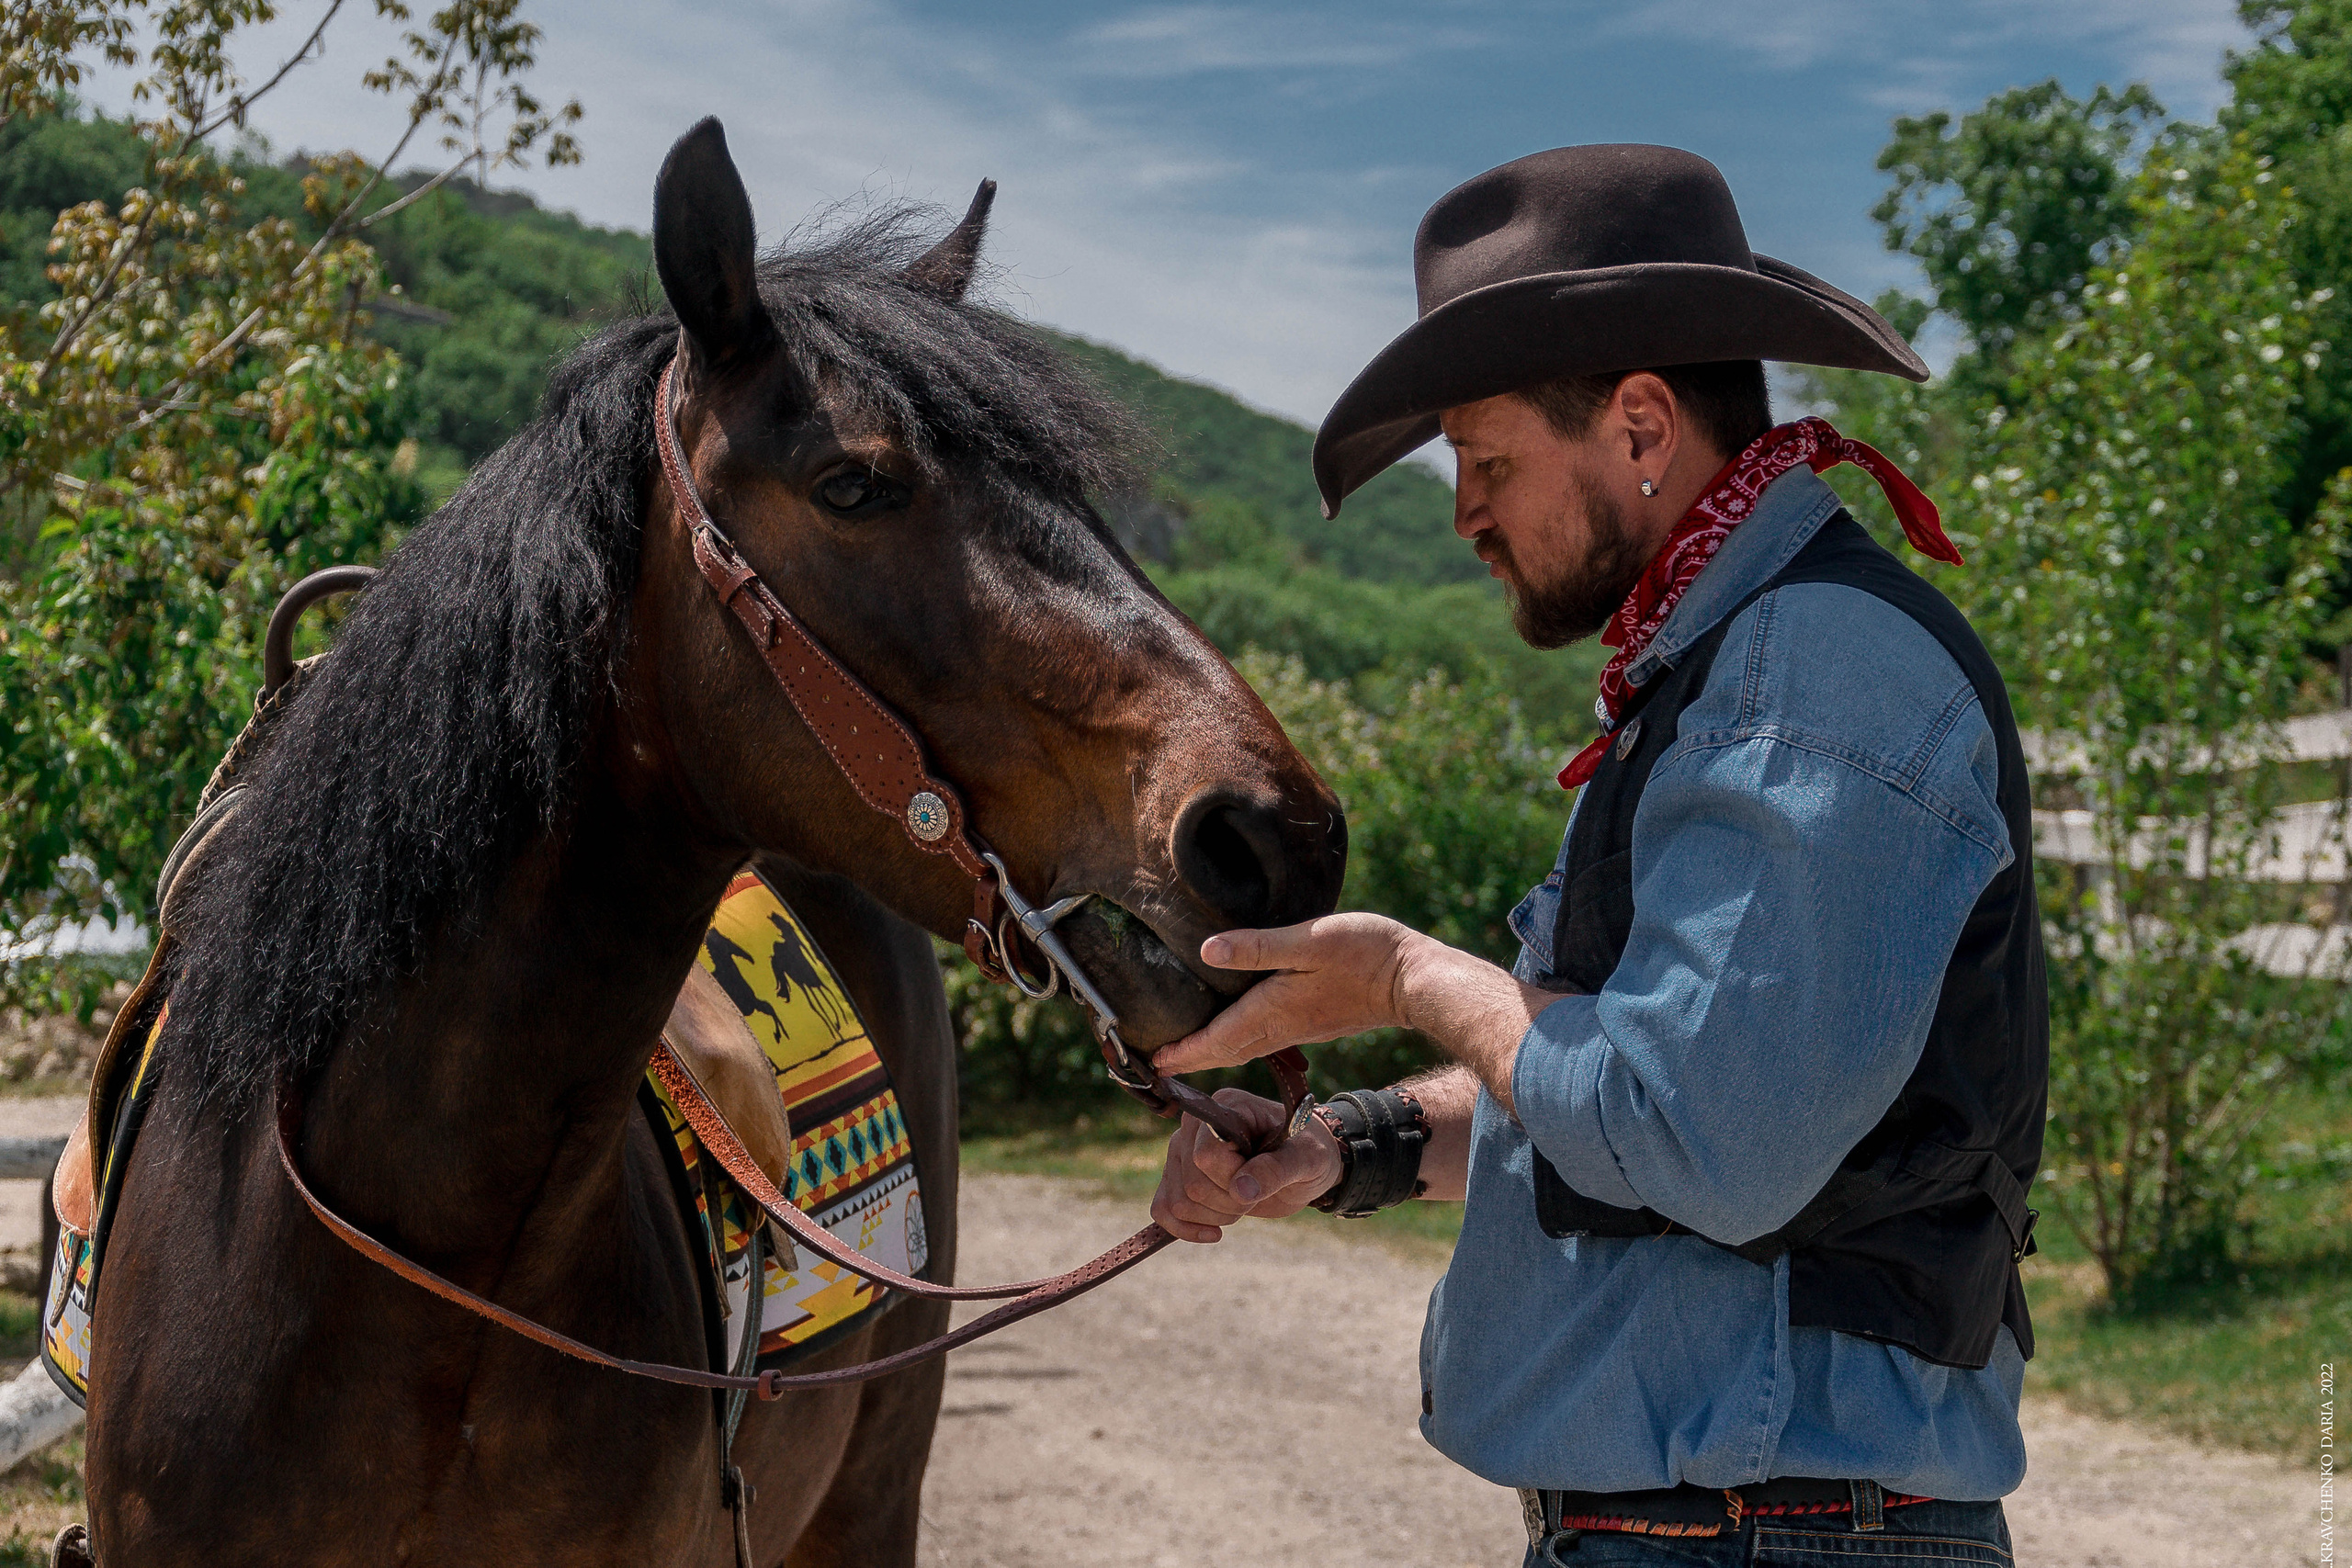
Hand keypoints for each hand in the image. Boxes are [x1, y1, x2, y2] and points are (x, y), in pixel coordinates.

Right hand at [1148, 1089, 1343, 1242]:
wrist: (1302, 1166)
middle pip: (1192, 1183)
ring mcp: (1180, 1151)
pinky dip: (1185, 1229)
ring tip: (1244, 1201)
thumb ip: (1276, 1169)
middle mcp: (1194, 1125)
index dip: (1233, 1179)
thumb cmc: (1306, 1152)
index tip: (1264, 1176)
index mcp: (1226, 1106)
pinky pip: (1161, 1210)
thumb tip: (1241, 1191)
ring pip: (1178, 1201)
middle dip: (1231, 1202)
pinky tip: (1214, 1233)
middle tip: (1259, 1192)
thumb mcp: (1306, 1159)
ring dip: (1216, 1216)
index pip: (1206, 1155)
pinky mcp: (1177, 1177)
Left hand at [1150, 913, 1417, 1075]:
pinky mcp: (1315, 1023)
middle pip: (1227, 1051)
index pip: (1218, 1039)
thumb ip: (1257, 948)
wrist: (1414, 981)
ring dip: (1214, 1052)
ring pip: (1245, 1048)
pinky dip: (1240, 1042)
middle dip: (1193, 1059)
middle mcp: (1282, 1026)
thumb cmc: (1364, 954)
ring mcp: (1300, 1029)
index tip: (1155, 1064)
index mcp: (1273, 1010)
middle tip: (1160, 1067)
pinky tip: (1239, 1031)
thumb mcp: (1308, 942)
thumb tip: (1207, 951)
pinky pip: (1265, 1040)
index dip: (1184, 1052)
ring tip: (1189, 1052)